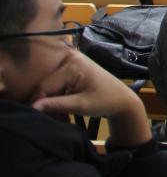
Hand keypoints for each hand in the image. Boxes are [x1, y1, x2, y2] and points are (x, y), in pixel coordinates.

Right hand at [32, 50, 151, 146]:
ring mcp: (72, 61)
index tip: (37, 118)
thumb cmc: (105, 101)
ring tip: (60, 116)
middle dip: (46, 103)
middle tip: (53, 119)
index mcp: (73, 64)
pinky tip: (62, 109)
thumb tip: (33, 107)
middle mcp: (71, 58)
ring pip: (51, 86)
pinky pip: (58, 84)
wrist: (122, 99)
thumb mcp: (80, 105)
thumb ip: (56, 105)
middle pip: (47, 85)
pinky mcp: (73, 67)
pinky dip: (58, 97)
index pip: (45, 86)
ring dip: (52, 102)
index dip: (38, 103)